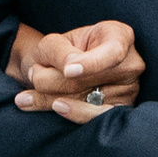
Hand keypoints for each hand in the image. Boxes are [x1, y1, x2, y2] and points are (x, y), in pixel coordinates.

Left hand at [9, 19, 146, 121]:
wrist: (55, 71)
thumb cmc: (58, 51)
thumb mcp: (52, 43)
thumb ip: (59, 52)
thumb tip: (70, 71)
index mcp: (120, 37)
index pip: (112, 52)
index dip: (91, 63)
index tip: (68, 70)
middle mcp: (131, 64)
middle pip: (94, 80)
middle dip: (55, 79)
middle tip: (32, 73)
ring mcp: (128, 90)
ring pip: (89, 101)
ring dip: (53, 99)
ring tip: (26, 97)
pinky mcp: (119, 111)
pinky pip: (95, 119)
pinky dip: (71, 114)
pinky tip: (53, 108)